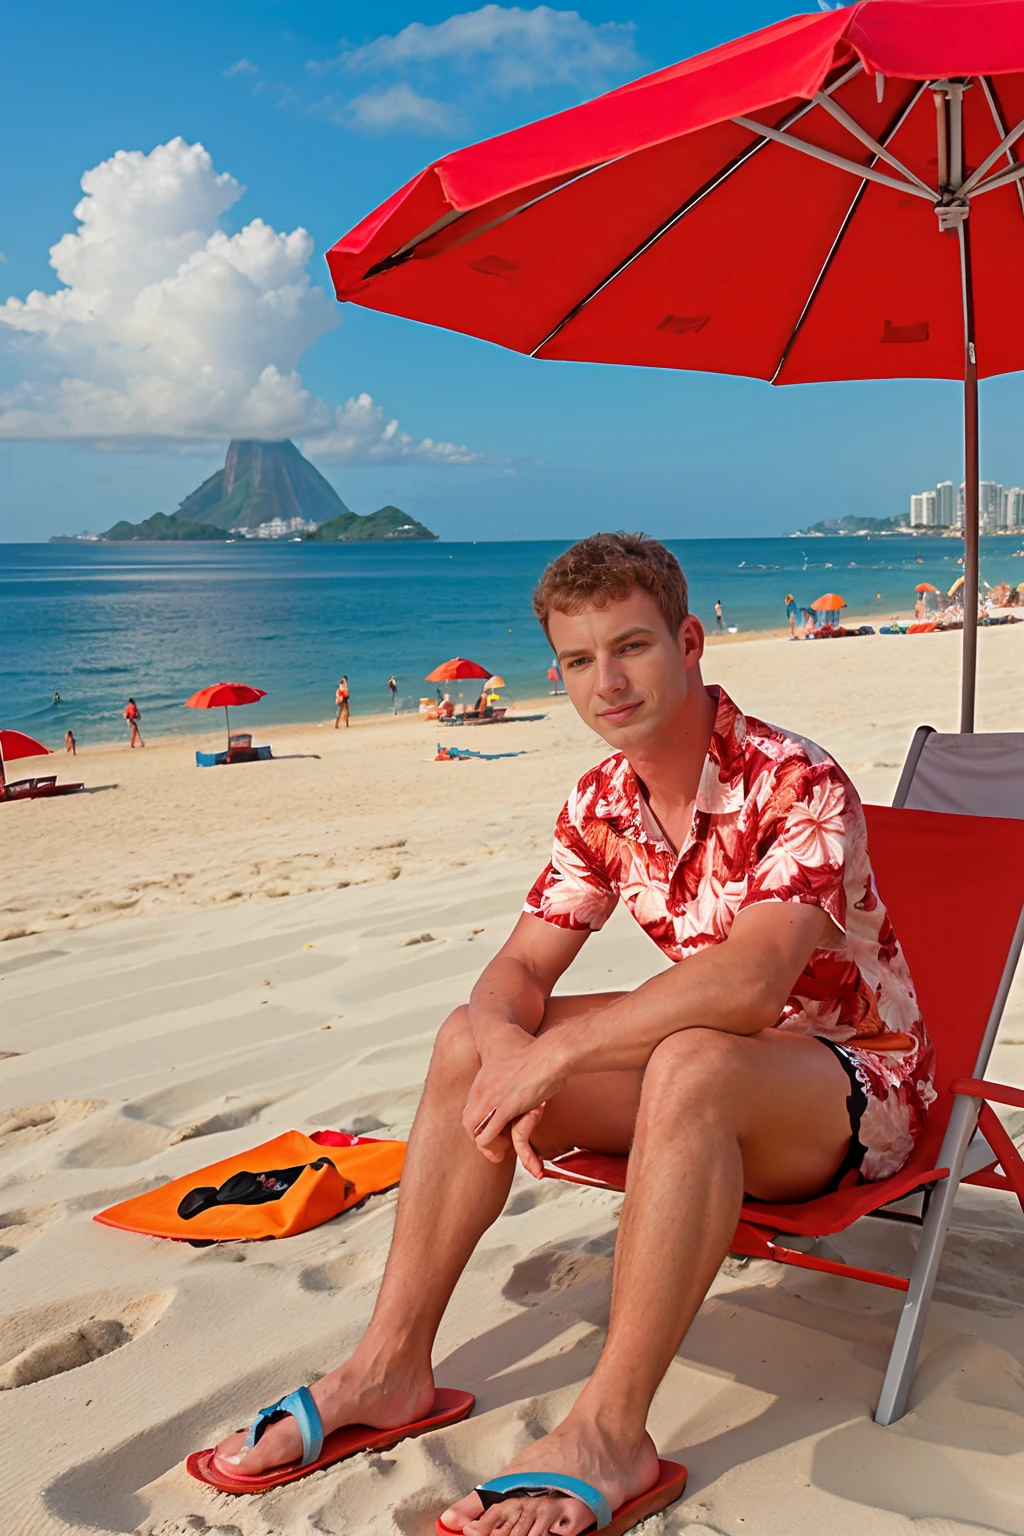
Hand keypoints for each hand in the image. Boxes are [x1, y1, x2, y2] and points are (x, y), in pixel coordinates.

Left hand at [461, 1033, 567, 1173]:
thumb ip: (509, 1071)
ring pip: (477, 1132)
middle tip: (494, 1151)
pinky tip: (504, 1150)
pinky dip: (493, 1147)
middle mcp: (483, 1090)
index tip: (492, 1134)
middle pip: (469, 1123)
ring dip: (488, 1146)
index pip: (471, 1109)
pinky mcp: (507, 1108)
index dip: (479, 1125)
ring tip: (499, 1154)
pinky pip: (489, 1136)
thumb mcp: (514, 1059)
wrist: (550, 1053)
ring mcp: (493, 1099)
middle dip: (480, 1139)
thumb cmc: (540, 1053)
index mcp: (483, 1079)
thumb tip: (513, 1079)